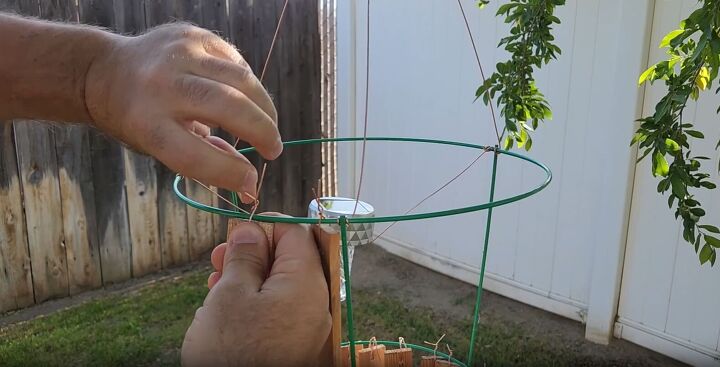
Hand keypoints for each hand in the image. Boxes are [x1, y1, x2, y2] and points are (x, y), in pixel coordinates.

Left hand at [85, 24, 281, 197]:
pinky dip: (248, 85)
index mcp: (146, 123)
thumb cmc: (137, 120)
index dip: (231, 174)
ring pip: (241, 80)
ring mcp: (178, 53)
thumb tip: (251, 184)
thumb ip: (206, 161)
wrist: (104, 71)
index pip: (197, 155)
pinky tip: (246, 99)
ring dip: (264, 108)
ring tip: (268, 126)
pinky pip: (235, 61)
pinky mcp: (192, 34)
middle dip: (262, 132)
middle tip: (273, 150)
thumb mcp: (159, 148)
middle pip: (230, 108)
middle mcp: (161, 85)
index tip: (252, 182)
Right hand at [181, 221, 330, 366]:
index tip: (237, 232)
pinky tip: (228, 311)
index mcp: (307, 284)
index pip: (297, 235)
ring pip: (282, 289)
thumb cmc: (232, 351)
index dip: (266, 227)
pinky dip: (256, 306)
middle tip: (219, 260)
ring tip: (216, 286)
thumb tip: (252, 231)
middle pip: (290, 262)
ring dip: (249, 281)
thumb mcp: (231, 294)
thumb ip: (245, 256)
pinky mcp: (296, 348)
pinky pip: (280, 314)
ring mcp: (308, 329)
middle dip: (253, 256)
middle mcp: (316, 305)